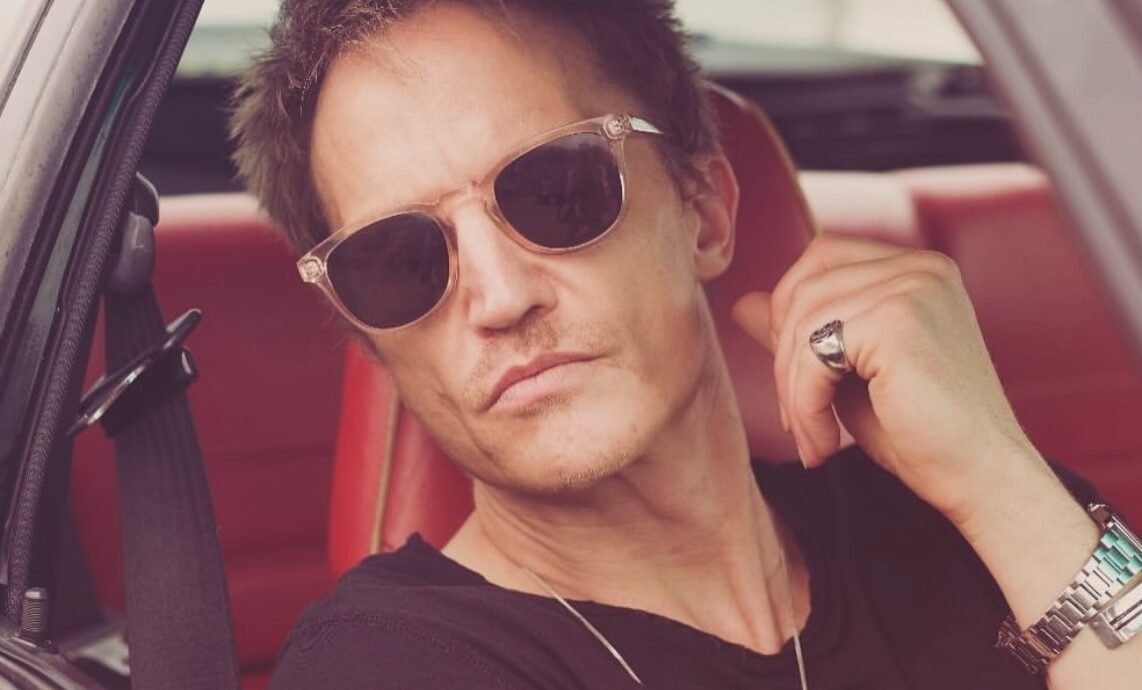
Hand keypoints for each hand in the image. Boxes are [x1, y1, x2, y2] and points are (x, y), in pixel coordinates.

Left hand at [732, 233, 1046, 525]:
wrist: (983, 479)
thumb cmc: (922, 434)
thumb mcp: (847, 374)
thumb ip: (801, 334)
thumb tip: (743, 303)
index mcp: (915, 269)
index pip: (819, 261)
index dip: (790, 319)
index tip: (797, 384)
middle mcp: (919, 266)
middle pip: (804, 287)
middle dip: (784, 359)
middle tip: (796, 419)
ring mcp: (913, 286)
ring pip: (802, 322)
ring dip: (792, 391)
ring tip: (812, 438)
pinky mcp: (899, 320)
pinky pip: (814, 354)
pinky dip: (804, 404)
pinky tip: (823, 443)